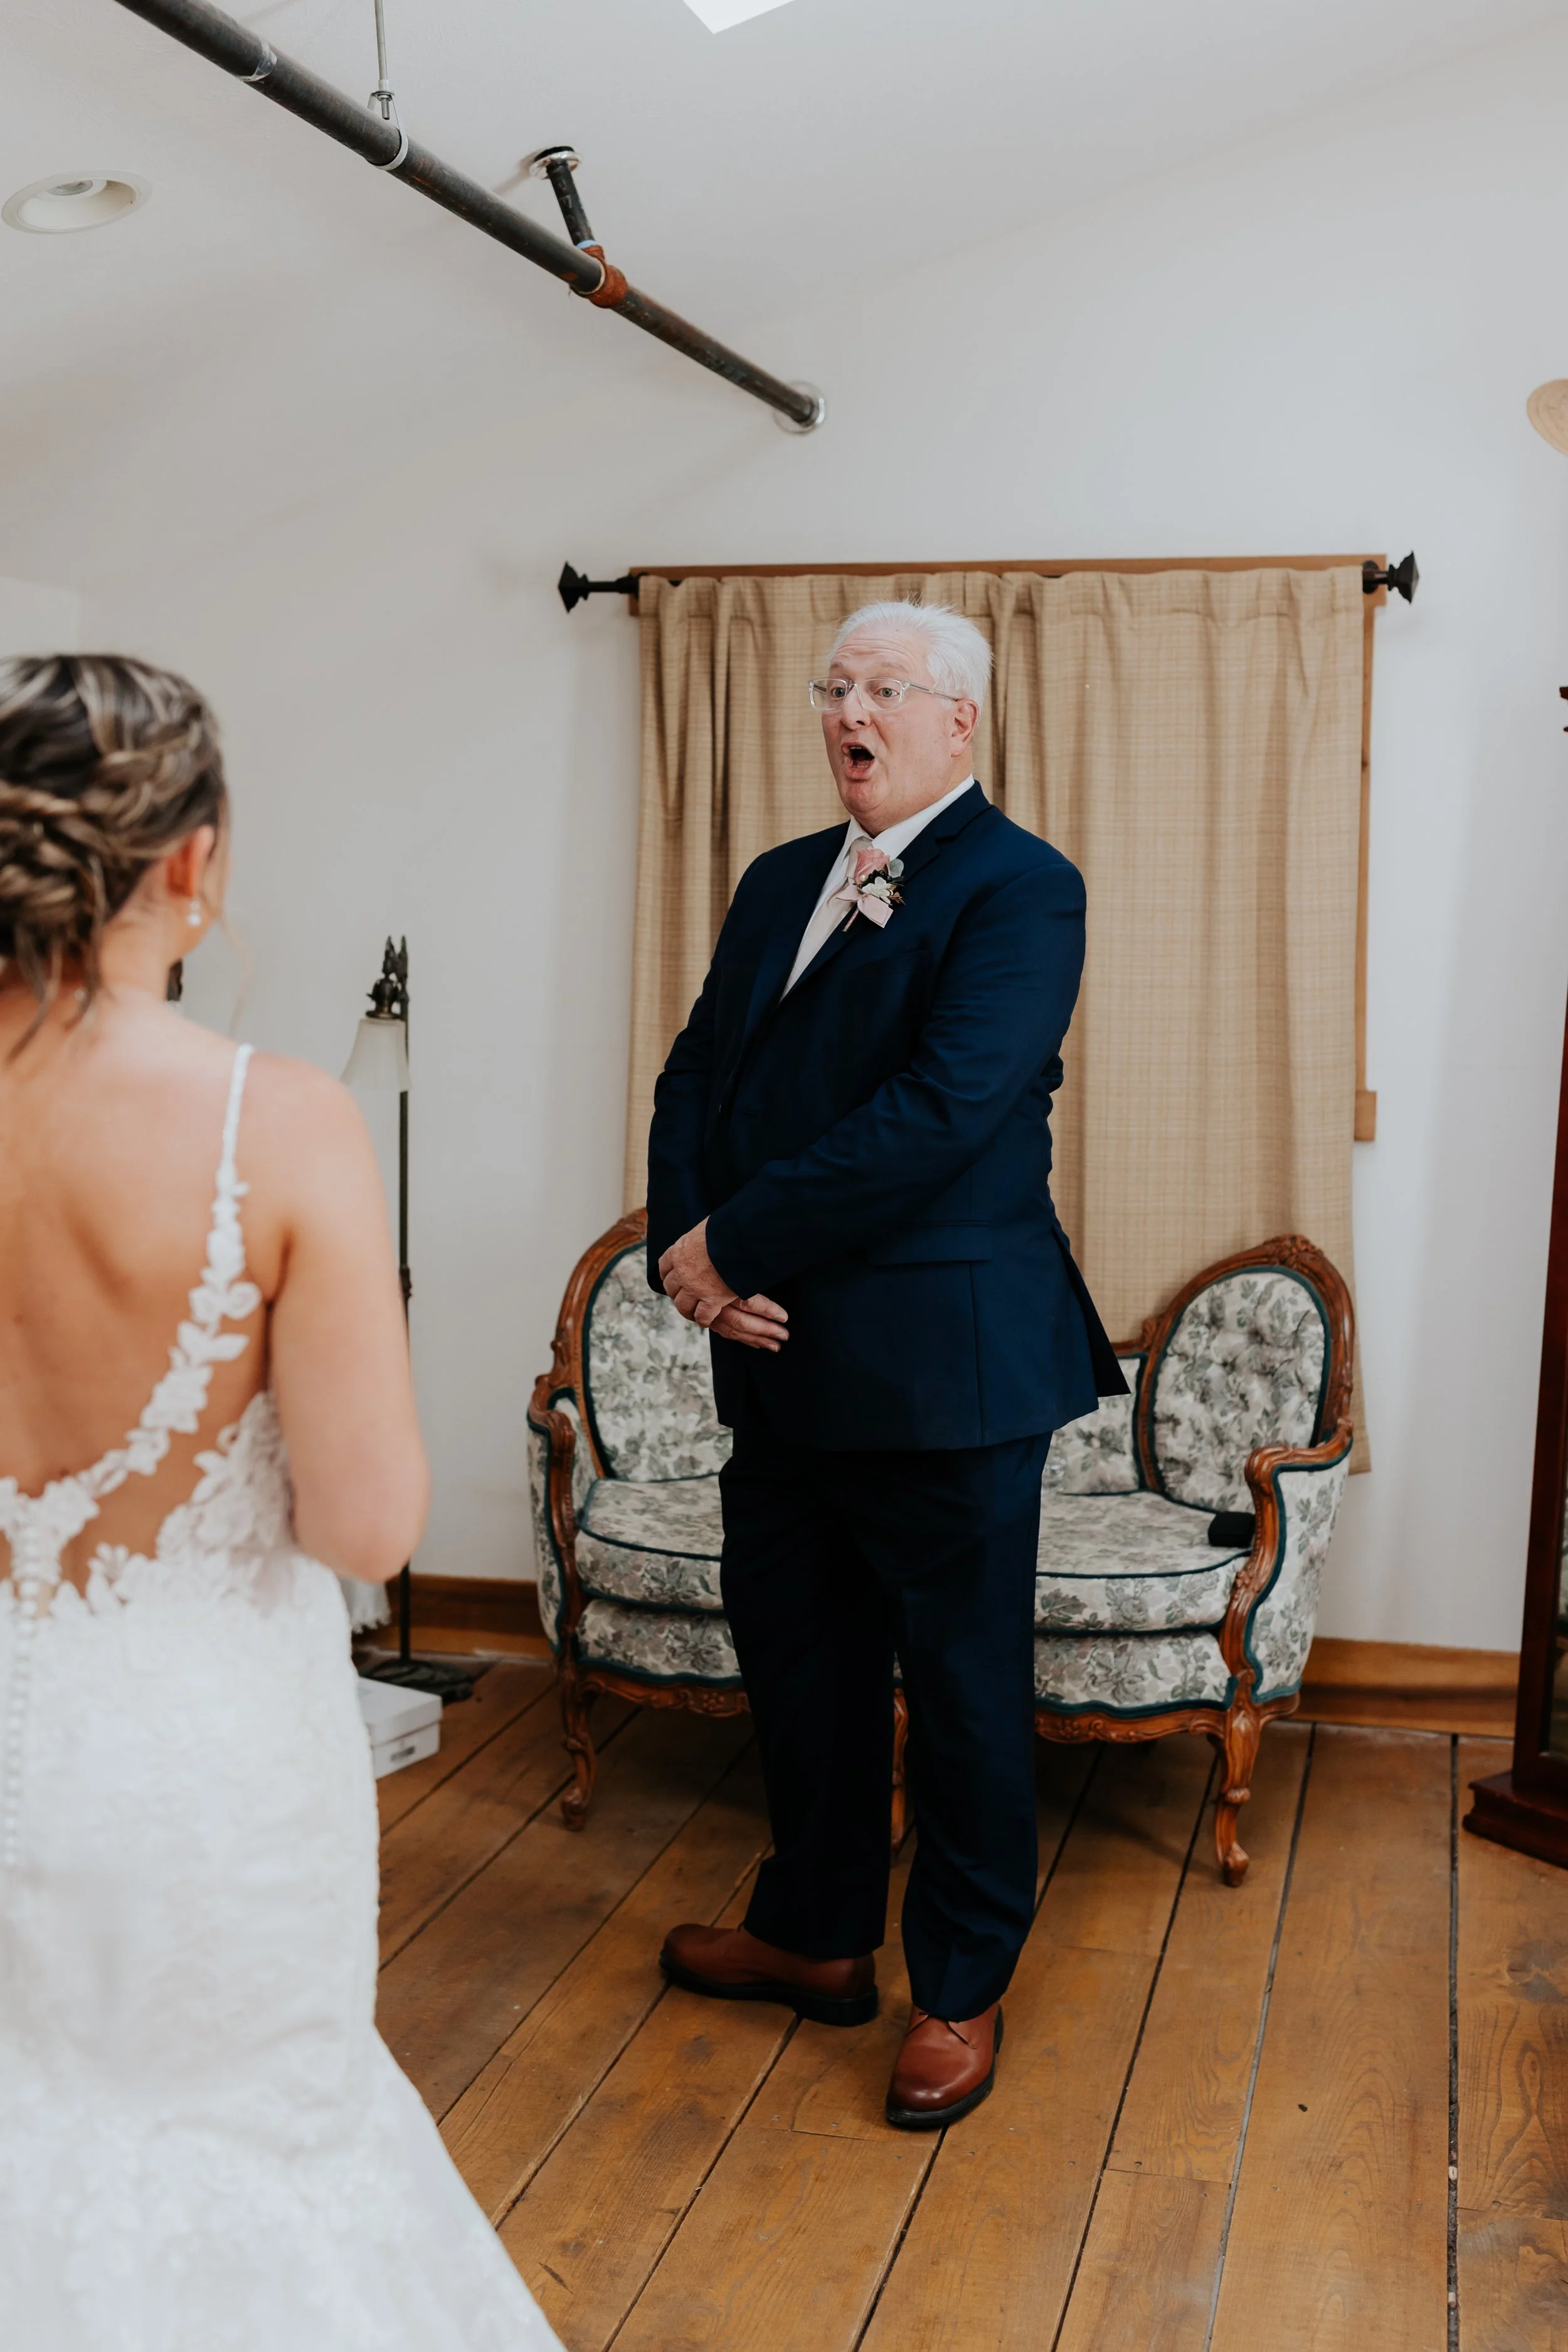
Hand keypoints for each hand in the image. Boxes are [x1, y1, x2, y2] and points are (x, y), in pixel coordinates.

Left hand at [659, 1222, 788, 1350]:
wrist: (737, 1242)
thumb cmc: (725, 1229)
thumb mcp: (705, 1227)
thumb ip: (701, 1236)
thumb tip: (707, 1233)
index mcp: (678, 1252)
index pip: (664, 1266)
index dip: (668, 1274)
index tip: (672, 1278)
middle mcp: (682, 1272)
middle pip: (671, 1288)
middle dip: (675, 1292)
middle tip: (682, 1295)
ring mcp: (695, 1288)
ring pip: (682, 1305)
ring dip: (685, 1310)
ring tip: (691, 1313)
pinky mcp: (711, 1300)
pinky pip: (702, 1316)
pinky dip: (703, 1320)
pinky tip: (705, 1321)